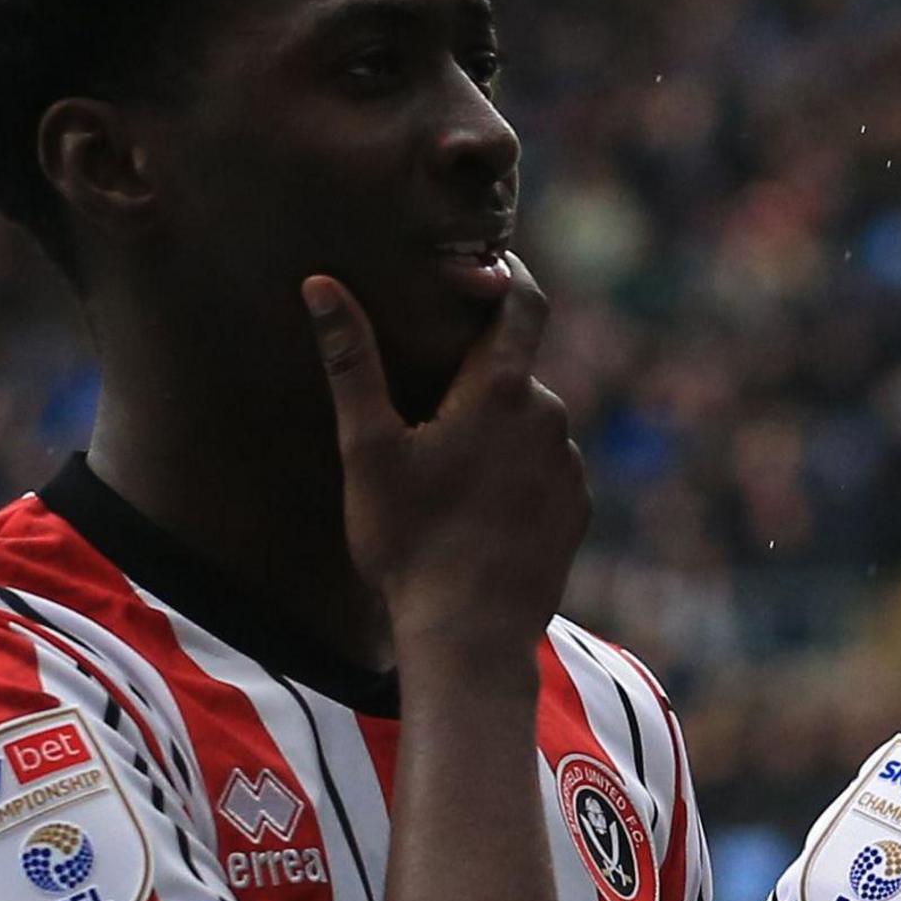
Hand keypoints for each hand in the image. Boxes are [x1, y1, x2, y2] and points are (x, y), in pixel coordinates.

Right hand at [306, 261, 587, 665]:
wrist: (470, 636)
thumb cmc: (409, 541)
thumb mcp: (368, 449)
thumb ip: (351, 361)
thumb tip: (322, 285)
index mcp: (501, 390)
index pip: (523, 302)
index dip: (507, 273)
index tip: (485, 264)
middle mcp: (549, 417)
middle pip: (516, 371)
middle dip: (478, 377)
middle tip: (429, 403)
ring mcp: (569, 466)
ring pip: (531, 424)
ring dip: (497, 431)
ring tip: (448, 470)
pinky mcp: (578, 509)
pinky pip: (546, 470)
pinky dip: (517, 474)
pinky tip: (478, 509)